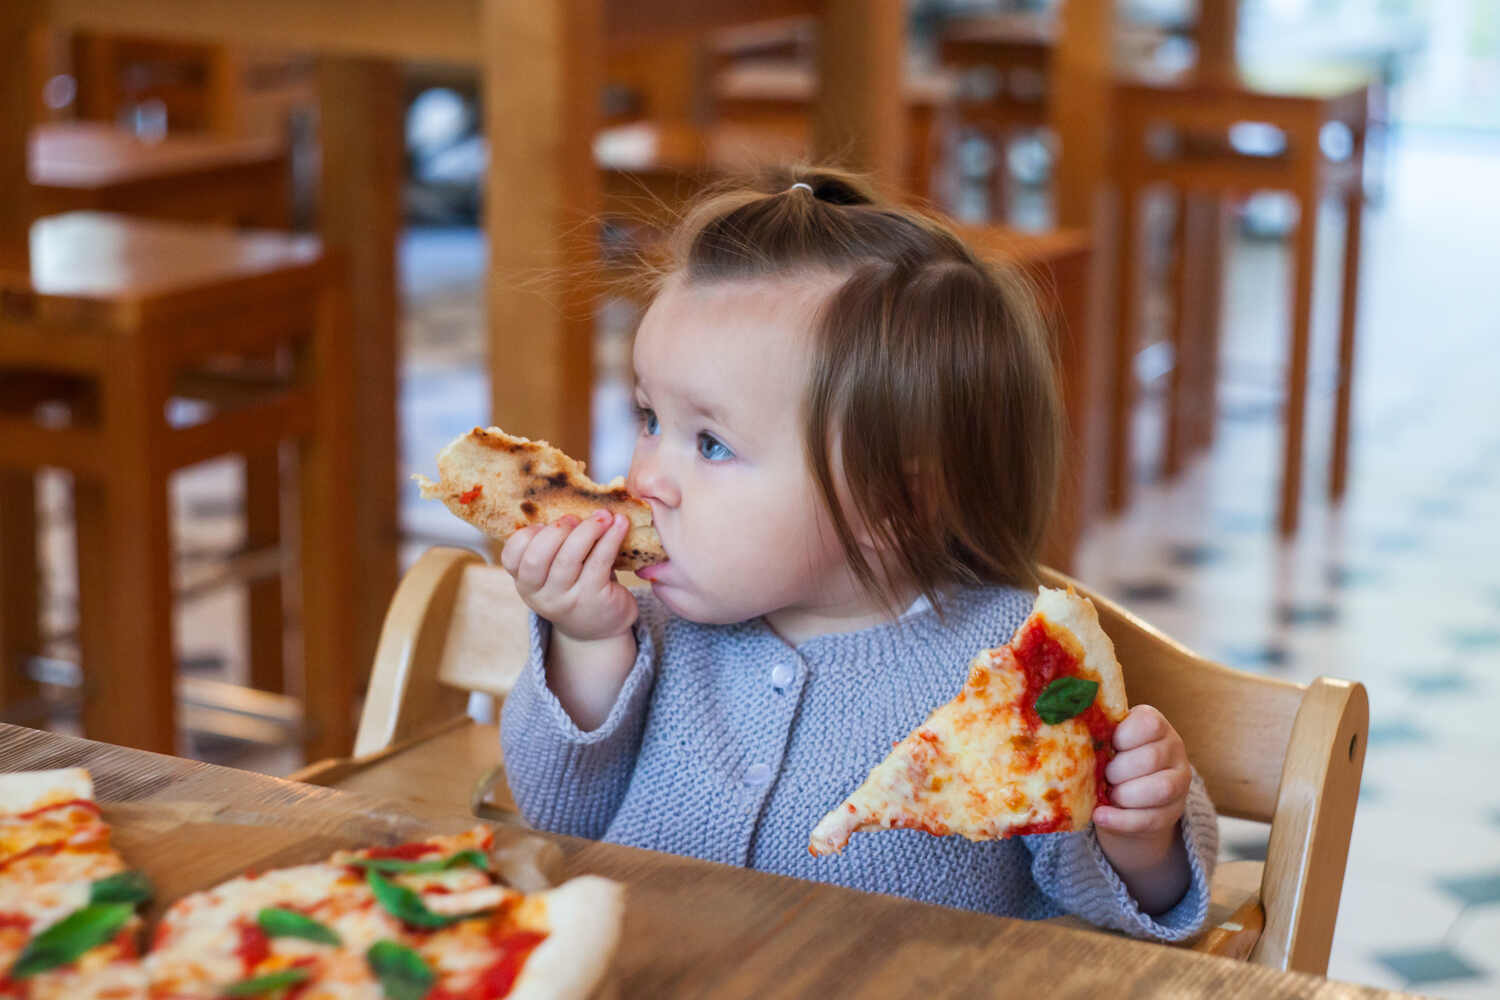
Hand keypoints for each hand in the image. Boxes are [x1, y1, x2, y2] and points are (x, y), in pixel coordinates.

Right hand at [500, 511, 637, 641]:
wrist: (600, 628)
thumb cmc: (577, 586)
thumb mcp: (555, 572)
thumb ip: (552, 546)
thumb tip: (567, 503)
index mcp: (526, 583)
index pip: (511, 557)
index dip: (526, 535)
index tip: (544, 525)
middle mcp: (541, 595)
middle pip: (536, 557)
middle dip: (556, 531)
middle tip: (575, 518)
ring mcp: (566, 600)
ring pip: (568, 558)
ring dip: (587, 530)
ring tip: (603, 516)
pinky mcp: (594, 599)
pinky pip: (599, 562)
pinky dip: (611, 538)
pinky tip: (620, 524)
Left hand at [1093, 706, 1192, 910]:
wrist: (1131, 795)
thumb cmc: (1112, 758)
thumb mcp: (1106, 741)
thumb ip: (1093, 733)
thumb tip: (1056, 724)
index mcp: (1154, 724)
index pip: (1148, 724)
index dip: (1122, 737)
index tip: (1107, 746)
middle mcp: (1173, 748)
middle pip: (1151, 758)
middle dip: (1119, 771)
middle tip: (1103, 776)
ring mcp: (1179, 780)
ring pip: (1160, 788)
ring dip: (1125, 795)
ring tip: (1107, 795)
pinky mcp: (1174, 811)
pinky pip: (1152, 818)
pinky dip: (1122, 820)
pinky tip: (1101, 817)